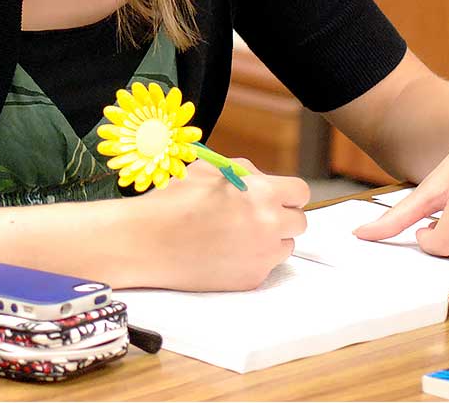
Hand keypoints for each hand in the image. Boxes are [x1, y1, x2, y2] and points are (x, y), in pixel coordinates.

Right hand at [136, 158, 309, 290]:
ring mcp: (261, 257)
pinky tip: (224, 251)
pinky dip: (251, 259)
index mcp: (262, 193)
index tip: (277, 195)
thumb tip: (262, 179)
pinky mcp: (249, 280)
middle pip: (298, 222)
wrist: (148, 241)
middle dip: (281, 216)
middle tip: (257, 214)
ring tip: (238, 233)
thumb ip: (245, 172)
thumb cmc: (174, 200)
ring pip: (284, 247)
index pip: (300, 192)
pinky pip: (263, 267)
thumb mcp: (211, 168)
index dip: (287, 192)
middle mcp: (269, 226)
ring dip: (270, 239)